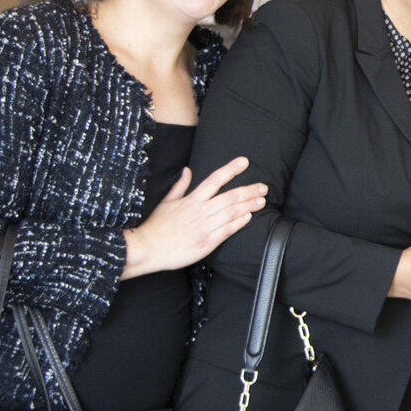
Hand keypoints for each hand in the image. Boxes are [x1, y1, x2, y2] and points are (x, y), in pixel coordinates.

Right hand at [123, 156, 265, 278]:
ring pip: (232, 213)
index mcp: (191, 200)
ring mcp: (204, 227)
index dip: (231, 169)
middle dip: (249, 190)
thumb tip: (187, 170)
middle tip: (264, 187)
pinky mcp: (206, 243)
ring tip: (262, 201)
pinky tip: (249, 217)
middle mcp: (200, 211)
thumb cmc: (156, 226)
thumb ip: (180, 186)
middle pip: (230, 197)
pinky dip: (239, 223)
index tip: (244, 162)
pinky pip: (226, 231)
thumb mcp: (166, 202)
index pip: (214, 180)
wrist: (146, 248)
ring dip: (249, 206)